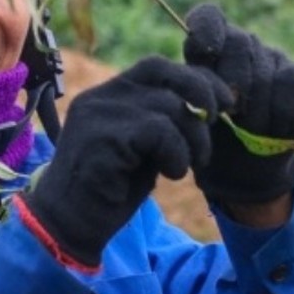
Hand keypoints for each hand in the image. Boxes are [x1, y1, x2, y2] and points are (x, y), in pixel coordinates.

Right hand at [17, 56, 232, 269]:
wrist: (70, 226)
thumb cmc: (110, 191)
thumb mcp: (143, 149)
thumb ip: (163, 123)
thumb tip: (209, 104)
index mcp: (108, 94)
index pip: (157, 67)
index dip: (195, 79)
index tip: (224, 102)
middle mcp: (100, 96)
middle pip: (164, 73)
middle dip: (201, 95)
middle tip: (212, 126)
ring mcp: (97, 113)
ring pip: (168, 106)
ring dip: (192, 139)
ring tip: (187, 166)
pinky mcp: (100, 136)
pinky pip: (158, 131)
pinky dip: (176, 153)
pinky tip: (171, 174)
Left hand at [182, 3, 293, 205]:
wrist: (240, 167)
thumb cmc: (210, 136)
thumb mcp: (191, 114)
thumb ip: (197, 89)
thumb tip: (217, 84)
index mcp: (208, 48)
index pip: (208, 17)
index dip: (207, 29)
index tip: (205, 53)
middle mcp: (242, 45)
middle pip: (238, 42)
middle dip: (231, 82)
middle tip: (229, 113)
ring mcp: (274, 57)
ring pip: (265, 70)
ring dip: (255, 109)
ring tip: (249, 129)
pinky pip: (292, 85)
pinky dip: (281, 114)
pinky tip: (275, 129)